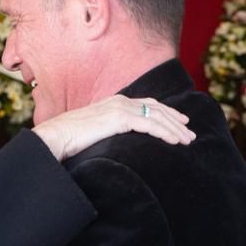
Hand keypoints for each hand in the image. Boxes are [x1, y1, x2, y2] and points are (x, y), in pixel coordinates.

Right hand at [32, 95, 194, 159]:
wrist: (55, 136)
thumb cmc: (69, 139)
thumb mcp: (94, 132)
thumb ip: (108, 131)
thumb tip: (117, 144)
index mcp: (114, 102)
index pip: (147, 104)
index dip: (166, 112)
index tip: (180, 121)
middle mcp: (120, 101)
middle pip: (156, 109)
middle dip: (176, 120)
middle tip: (190, 132)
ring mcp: (120, 108)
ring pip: (157, 117)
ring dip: (175, 129)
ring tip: (188, 140)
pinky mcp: (119, 119)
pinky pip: (150, 126)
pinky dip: (166, 133)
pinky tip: (176, 141)